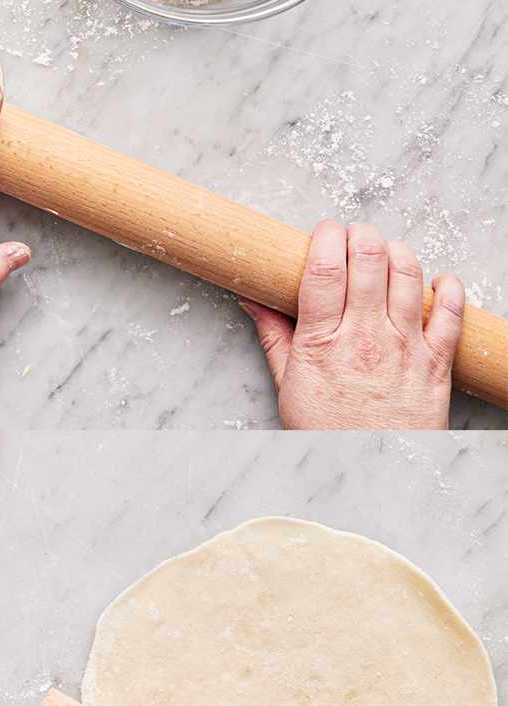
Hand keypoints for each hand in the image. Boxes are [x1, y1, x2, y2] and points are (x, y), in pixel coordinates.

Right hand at [239, 220, 465, 429]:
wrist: (370, 474)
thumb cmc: (327, 433)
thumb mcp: (288, 386)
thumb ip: (274, 337)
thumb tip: (253, 300)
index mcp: (322, 342)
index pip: (324, 269)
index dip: (325, 237)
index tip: (324, 231)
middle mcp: (365, 337)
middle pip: (368, 258)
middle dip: (360, 234)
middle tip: (354, 236)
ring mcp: (405, 347)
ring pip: (408, 274)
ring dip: (397, 251)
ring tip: (386, 253)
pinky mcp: (437, 360)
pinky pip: (450, 310)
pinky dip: (446, 286)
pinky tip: (433, 282)